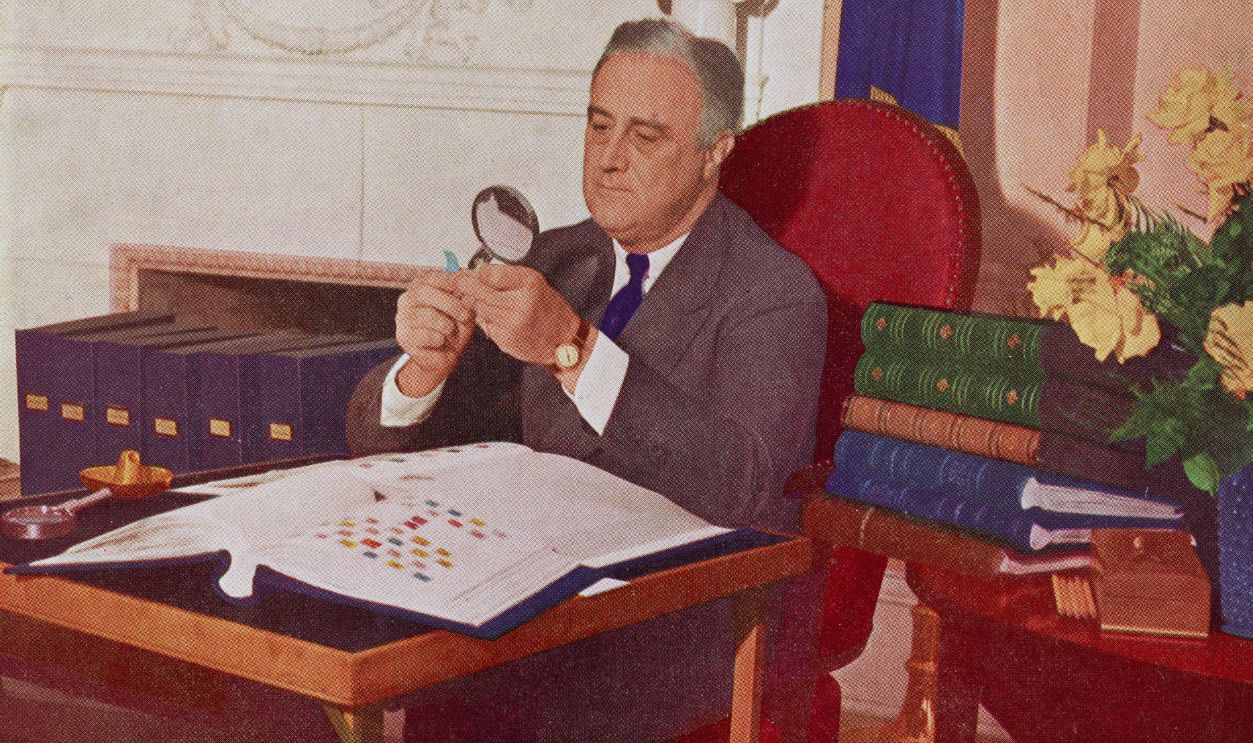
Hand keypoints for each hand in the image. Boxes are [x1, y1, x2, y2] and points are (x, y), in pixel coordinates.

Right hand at [393, 270, 474, 396]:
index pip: (431, 277)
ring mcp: (402, 319)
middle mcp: (407, 300)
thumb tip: (467, 281)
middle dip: (450, 304)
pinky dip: (439, 339)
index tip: (463, 292)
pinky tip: (440, 342)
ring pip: (427, 315)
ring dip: (447, 325)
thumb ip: (465, 296)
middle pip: (424, 292)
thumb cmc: (454, 331)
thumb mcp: (464, 311)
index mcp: (421, 288)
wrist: (446, 358)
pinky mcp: (404, 337)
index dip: (449, 283)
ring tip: (450, 332)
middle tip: (465, 316)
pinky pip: (425, 335)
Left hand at [457, 264, 586, 375]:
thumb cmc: (547, 307)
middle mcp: (520, 303)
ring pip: (478, 309)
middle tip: (456, 282)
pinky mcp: (505, 340)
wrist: (562, 338)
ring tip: (477, 299)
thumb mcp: (532, 282)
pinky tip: (492, 317)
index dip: (473, 273)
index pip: (489, 273)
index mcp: (528, 283)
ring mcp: (512, 323)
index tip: (465, 272)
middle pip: (479, 292)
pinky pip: (484, 325)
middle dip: (464, 287)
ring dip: (473, 303)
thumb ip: (504, 277)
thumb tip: (472, 272)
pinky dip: (483, 319)